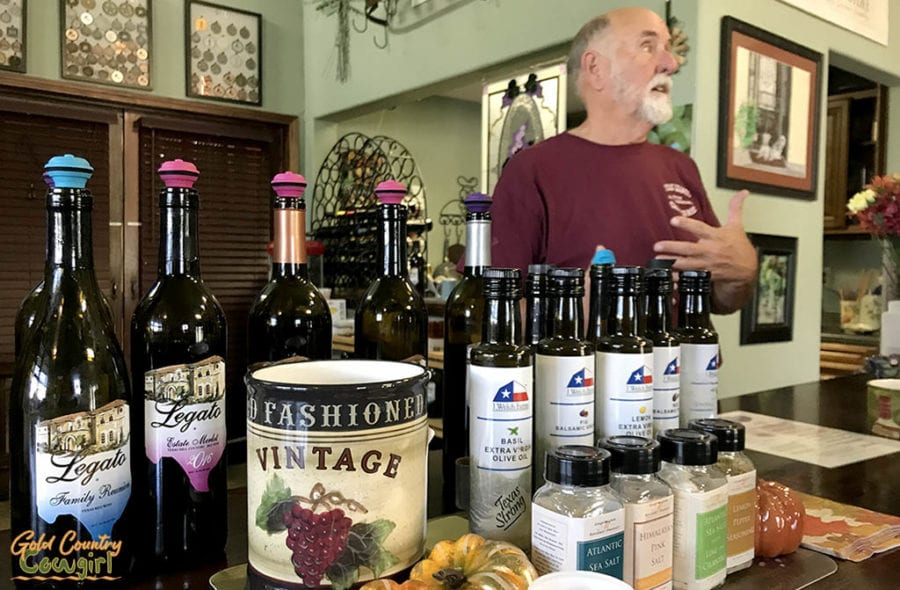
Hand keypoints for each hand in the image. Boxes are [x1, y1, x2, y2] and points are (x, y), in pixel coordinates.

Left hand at [653, 190, 757, 313]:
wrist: (747, 270)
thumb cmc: (739, 247)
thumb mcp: (737, 226)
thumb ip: (735, 208)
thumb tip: (743, 191)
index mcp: (716, 237)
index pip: (700, 228)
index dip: (686, 224)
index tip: (673, 220)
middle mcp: (710, 251)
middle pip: (689, 249)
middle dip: (672, 247)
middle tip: (657, 246)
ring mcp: (707, 264)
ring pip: (686, 264)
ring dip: (671, 263)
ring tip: (657, 260)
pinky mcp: (705, 276)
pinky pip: (689, 277)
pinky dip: (678, 278)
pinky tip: (667, 276)